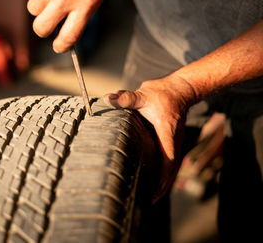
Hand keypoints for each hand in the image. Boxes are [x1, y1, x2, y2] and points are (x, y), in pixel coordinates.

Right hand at [25, 0, 111, 52]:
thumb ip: (83, 12)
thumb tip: (66, 29)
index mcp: (85, 5)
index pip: (69, 37)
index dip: (61, 46)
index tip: (59, 47)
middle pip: (42, 28)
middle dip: (43, 29)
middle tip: (48, 24)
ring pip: (33, 9)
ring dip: (40, 5)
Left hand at [104, 75, 196, 201]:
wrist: (180, 89)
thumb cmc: (163, 94)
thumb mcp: (144, 95)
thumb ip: (126, 98)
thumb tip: (109, 98)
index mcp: (167, 135)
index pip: (167, 162)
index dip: (162, 180)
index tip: (154, 195)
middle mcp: (173, 142)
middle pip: (170, 171)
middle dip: (161, 188)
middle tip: (148, 202)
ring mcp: (174, 143)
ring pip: (169, 167)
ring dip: (162, 182)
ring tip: (150, 196)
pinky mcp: (171, 141)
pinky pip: (167, 161)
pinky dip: (161, 172)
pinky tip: (151, 178)